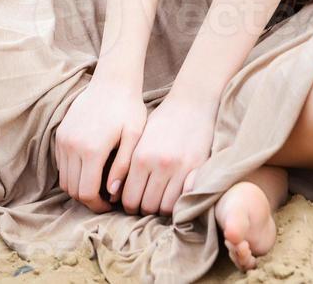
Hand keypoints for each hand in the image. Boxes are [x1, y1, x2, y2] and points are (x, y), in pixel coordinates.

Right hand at [54, 75, 146, 213]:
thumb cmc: (129, 108)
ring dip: (78, 186)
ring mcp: (63, 140)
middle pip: (73, 189)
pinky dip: (72, 172)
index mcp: (92, 150)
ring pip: (64, 179)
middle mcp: (73, 146)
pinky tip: (90, 167)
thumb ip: (123, 166)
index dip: (98, 205)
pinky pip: (61, 163)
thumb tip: (112, 193)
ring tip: (98, 184)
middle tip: (105, 198)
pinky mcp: (60, 134)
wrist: (113, 81)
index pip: (87, 193)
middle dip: (88, 199)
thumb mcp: (133, 136)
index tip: (110, 205)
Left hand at [117, 89, 217, 217]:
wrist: (193, 103)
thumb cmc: (164, 120)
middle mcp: (159, 165)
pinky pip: (182, 199)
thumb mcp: (140, 139)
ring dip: (160, 207)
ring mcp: (180, 168)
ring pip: (165, 207)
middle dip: (144, 208)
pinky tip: (174, 194)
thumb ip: (129, 165)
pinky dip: (176, 202)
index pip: (129, 198)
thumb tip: (116, 192)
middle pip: (146, 206)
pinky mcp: (196, 169)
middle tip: (146, 202)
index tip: (132, 203)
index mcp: (141, 157)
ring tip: (160, 199)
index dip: (129, 205)